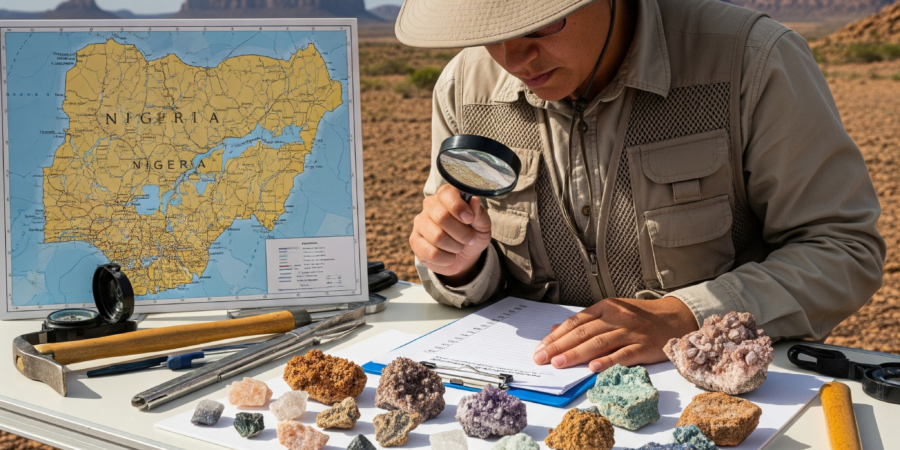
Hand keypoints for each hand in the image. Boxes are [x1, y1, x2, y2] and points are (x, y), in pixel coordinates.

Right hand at [409, 184, 491, 284]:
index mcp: (446, 196)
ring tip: (459, 247)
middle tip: (470, 239)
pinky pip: (432, 253)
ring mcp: (419, 223)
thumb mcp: (482, 225)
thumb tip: (474, 200)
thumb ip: (479, 213)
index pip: (446, 193)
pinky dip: (447, 259)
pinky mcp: (414, 241)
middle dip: (462, 233)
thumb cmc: (472, 234)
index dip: (459, 207)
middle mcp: (430, 206)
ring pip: (437, 237)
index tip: (470, 219)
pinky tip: (449, 256)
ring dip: (455, 246)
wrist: (464, 256)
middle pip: (442, 217)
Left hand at [532, 297, 698, 371]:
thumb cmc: (638, 318)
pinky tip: (593, 368)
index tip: (540, 349)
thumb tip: (554, 331)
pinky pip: (623, 354)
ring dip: (577, 354)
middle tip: (542, 359)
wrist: (674, 317)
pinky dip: (608, 361)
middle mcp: (616, 318)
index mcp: (605, 308)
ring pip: (599, 343)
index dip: (556, 337)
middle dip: (560, 347)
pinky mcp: (644, 346)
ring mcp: (630, 332)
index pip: (575, 323)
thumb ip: (584, 323)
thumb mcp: (610, 313)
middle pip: (583, 333)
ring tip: (559, 364)